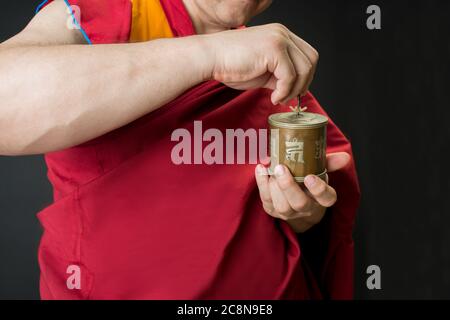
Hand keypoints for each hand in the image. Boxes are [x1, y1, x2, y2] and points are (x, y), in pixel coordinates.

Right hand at [202, 23, 318, 103]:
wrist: (210, 58)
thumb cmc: (230, 64)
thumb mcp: (262, 71)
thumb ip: (279, 76)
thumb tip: (294, 89)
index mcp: (281, 35)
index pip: (307, 55)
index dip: (305, 76)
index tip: (293, 91)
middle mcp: (283, 33)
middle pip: (311, 60)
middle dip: (304, 83)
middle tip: (287, 97)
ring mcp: (279, 39)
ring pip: (304, 68)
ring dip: (294, 89)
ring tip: (278, 98)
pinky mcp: (274, 49)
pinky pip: (290, 76)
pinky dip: (284, 91)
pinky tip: (273, 97)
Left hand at [255, 152, 350, 232]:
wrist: (297, 208)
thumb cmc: (309, 184)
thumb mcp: (322, 173)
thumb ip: (330, 163)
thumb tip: (344, 157)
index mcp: (322, 199)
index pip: (326, 198)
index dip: (319, 189)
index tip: (311, 177)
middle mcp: (306, 208)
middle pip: (299, 203)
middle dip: (289, 186)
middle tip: (282, 168)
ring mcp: (288, 212)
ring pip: (281, 205)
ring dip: (274, 186)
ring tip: (272, 168)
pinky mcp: (272, 210)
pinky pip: (266, 200)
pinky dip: (262, 183)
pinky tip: (261, 169)